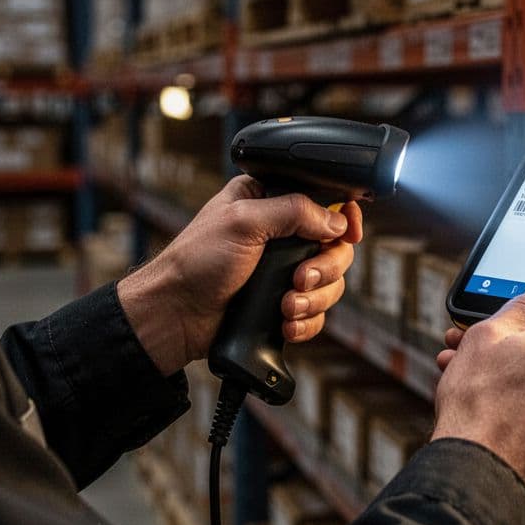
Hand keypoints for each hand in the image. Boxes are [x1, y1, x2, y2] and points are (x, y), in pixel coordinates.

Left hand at [117, 175, 362, 374]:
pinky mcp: (282, 304)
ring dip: (313, 299)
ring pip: (330, 284)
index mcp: (269, 201)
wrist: (175, 315)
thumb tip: (336, 220)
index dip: (343, 217)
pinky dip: (305, 322)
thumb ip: (293, 211)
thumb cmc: (195, 262)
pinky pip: (316, 314)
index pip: (323, 201)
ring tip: (285, 307)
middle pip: (335, 248)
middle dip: (324, 269)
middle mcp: (280, 235)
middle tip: (300, 279)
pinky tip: (285, 324)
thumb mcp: (244, 222)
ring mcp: (283, 272)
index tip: (349, 234)